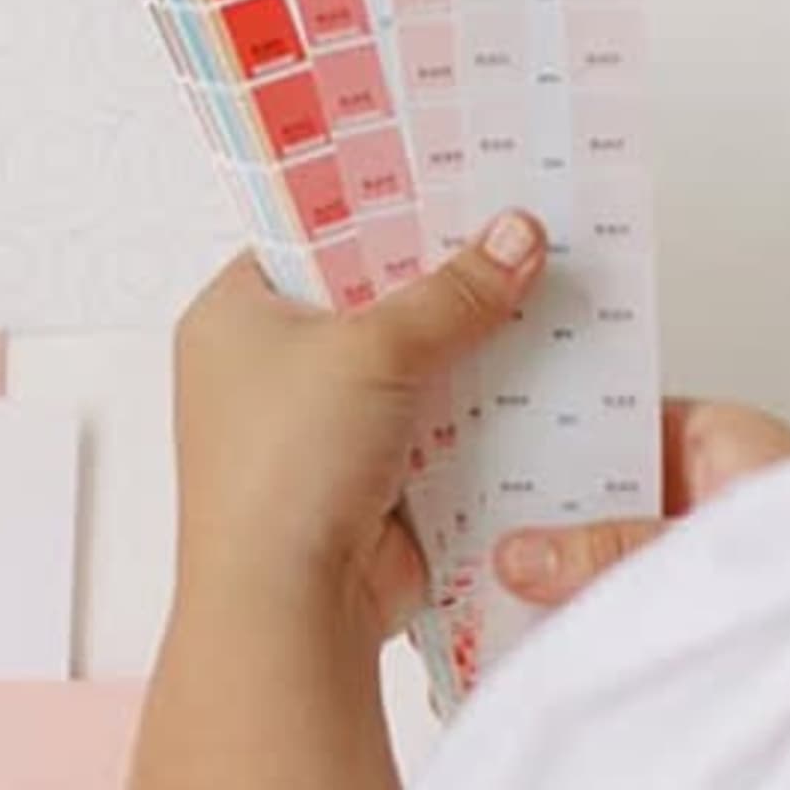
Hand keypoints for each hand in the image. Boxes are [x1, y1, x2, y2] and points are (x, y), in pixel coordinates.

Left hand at [170, 217, 549, 636]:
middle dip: (447, 280)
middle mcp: (271, 368)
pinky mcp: (373, 479)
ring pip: (416, 366)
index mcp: (236, 314)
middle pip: (375, 301)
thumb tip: (517, 235)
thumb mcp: (373, 349)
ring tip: (553, 288)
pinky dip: (484, 410)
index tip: (462, 179)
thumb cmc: (286, 469)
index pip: (316, 236)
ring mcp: (324, 428)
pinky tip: (548, 372)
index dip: (387, 207)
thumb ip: (452, 292)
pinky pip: (440, 427)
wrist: (289, 610)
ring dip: (474, 346)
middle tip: (525, 231)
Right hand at [489, 398, 789, 613]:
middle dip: (540, 514)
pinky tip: (539, 636)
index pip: (607, 415)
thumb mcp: (707, 545)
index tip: (479, 443)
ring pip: (610, 551)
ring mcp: (705, 551)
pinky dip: (593, 617)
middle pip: (599, 488)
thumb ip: (613, 552)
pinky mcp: (707, 612)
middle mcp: (709, 488)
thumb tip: (521, 554)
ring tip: (482, 586)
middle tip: (462, 524)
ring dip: (562, 574)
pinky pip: (632, 602)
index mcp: (718, 438)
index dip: (544, 428)